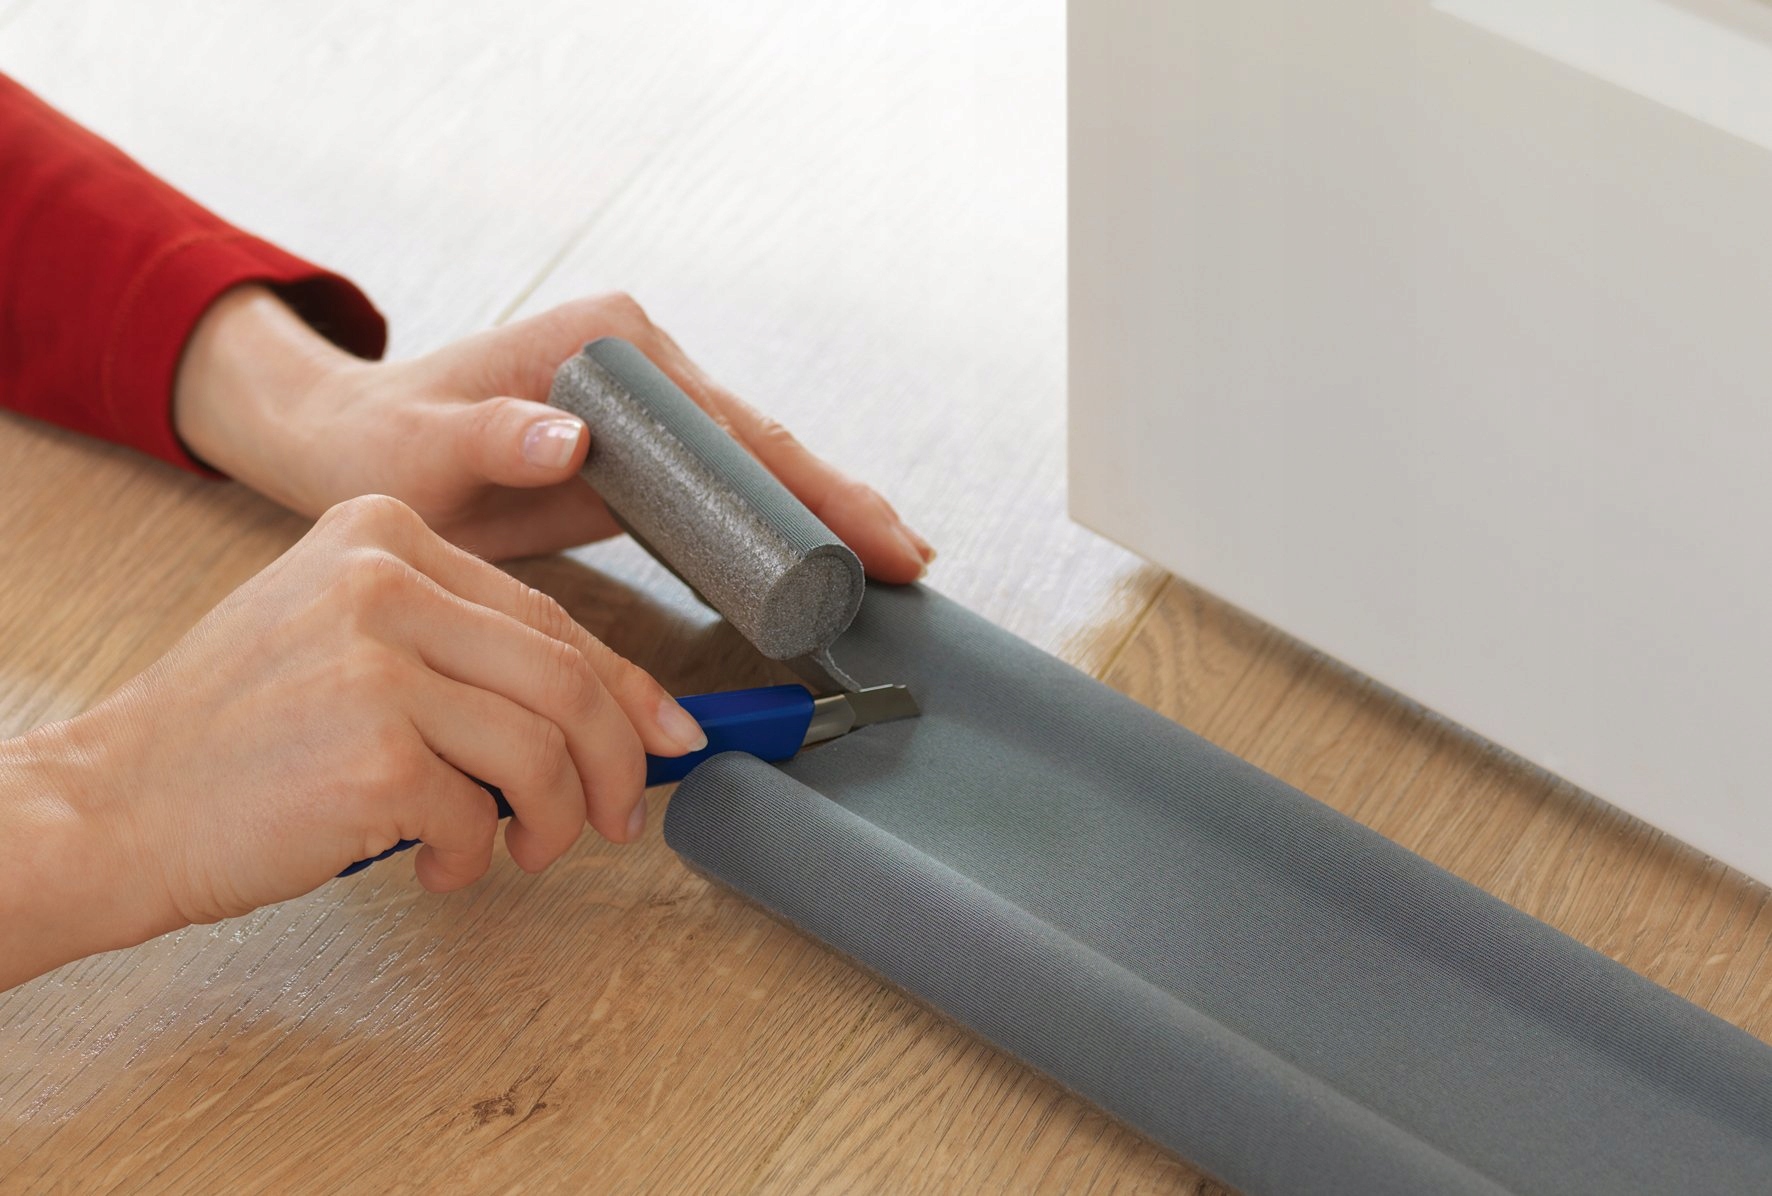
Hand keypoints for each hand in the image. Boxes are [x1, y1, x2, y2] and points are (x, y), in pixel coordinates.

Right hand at [0, 495, 705, 988]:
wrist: (110, 803)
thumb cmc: (237, 736)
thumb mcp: (347, 642)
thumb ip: (469, 653)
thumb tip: (625, 715)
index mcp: (383, 532)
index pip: (551, 615)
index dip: (629, 689)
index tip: (669, 737)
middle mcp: (384, 578)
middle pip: (569, 676)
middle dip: (616, 763)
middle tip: (619, 819)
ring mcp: (378, 661)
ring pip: (545, 749)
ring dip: (554, 820)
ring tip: (515, 851)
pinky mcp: (375, 751)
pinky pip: (482, 815)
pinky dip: (474, 858)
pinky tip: (430, 864)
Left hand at [173, 287, 936, 573]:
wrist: (352, 446)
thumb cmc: (379, 445)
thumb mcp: (417, 450)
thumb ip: (485, 438)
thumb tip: (574, 441)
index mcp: (610, 348)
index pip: (731, 424)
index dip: (806, 483)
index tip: (864, 533)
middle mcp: (642, 365)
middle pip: (762, 443)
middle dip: (837, 502)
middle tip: (910, 561)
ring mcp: (648, 406)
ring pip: (753, 467)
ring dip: (818, 518)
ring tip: (890, 568)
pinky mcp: (641, 451)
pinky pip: (721, 491)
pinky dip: (770, 528)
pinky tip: (813, 566)